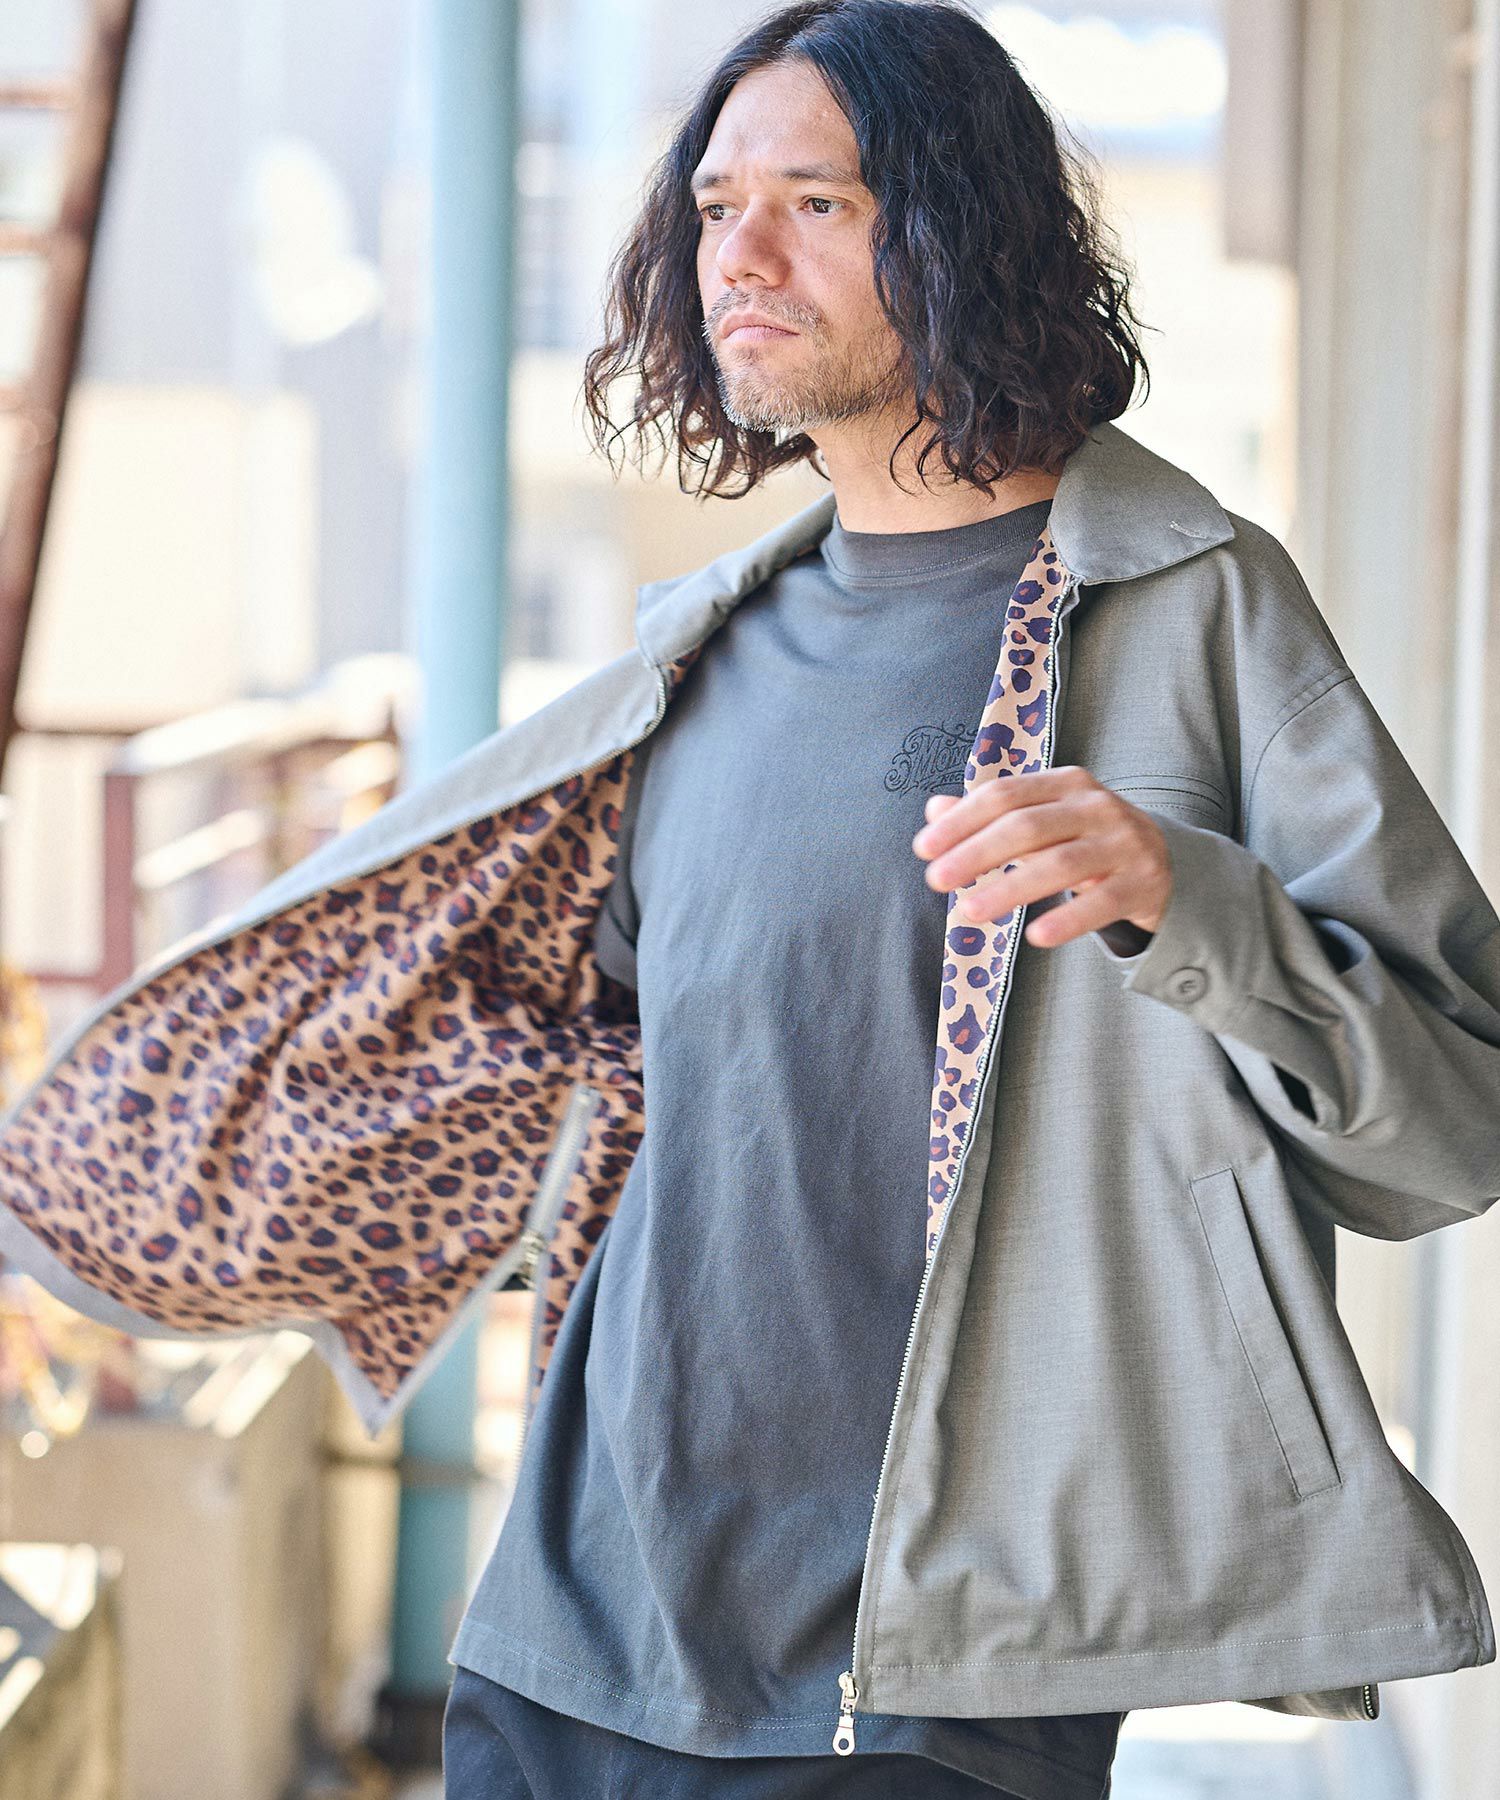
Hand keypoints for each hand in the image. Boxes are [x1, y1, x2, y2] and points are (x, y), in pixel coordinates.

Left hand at [910, 765, 1172, 948]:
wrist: (1163, 862)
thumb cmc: (1086, 838)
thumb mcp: (1043, 817)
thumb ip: (991, 813)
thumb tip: (933, 809)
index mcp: (1065, 783)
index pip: (1005, 796)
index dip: (962, 821)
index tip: (924, 849)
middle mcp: (1095, 806)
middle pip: (1027, 826)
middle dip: (976, 853)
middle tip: (936, 880)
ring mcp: (1122, 843)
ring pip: (1060, 863)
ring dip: (1010, 888)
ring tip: (970, 912)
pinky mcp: (1140, 882)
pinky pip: (1101, 903)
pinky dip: (1068, 919)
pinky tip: (1036, 936)